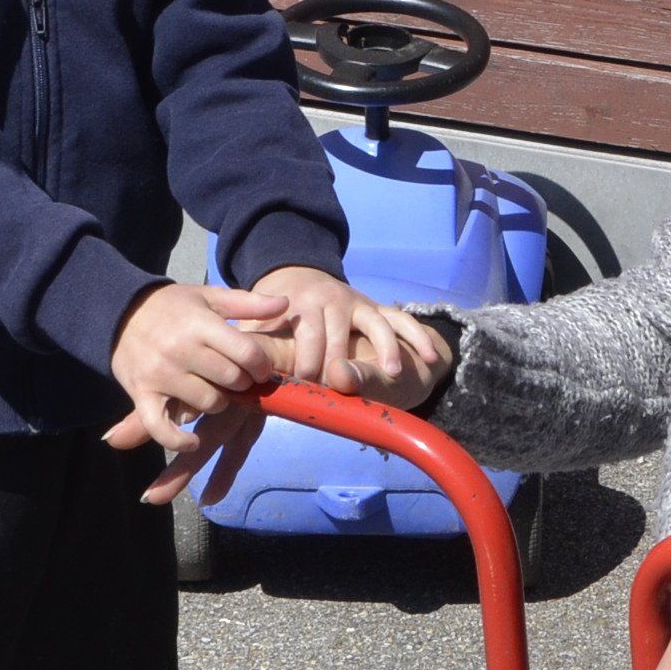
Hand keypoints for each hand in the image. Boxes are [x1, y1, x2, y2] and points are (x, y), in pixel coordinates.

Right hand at [101, 281, 288, 505]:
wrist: (120, 312)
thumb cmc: (173, 306)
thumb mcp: (210, 297)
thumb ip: (248, 302)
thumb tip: (285, 303)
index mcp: (201, 325)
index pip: (247, 353)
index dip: (262, 366)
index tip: (260, 369)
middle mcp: (181, 350)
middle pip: (231, 380)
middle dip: (241, 381)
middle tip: (235, 377)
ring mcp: (161, 375)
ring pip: (208, 403)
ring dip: (218, 402)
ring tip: (212, 390)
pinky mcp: (142, 395)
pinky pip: (162, 428)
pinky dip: (179, 440)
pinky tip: (193, 440)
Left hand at [252, 267, 447, 400]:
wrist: (298, 276)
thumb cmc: (276, 320)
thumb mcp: (259, 328)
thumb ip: (254, 349)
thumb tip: (239, 375)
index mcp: (299, 305)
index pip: (307, 336)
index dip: (308, 365)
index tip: (307, 388)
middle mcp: (330, 299)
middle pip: (341, 336)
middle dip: (341, 366)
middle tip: (341, 393)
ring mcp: (358, 302)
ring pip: (375, 324)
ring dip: (385, 349)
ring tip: (393, 374)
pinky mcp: (378, 307)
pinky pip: (402, 320)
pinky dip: (416, 338)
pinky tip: (431, 359)